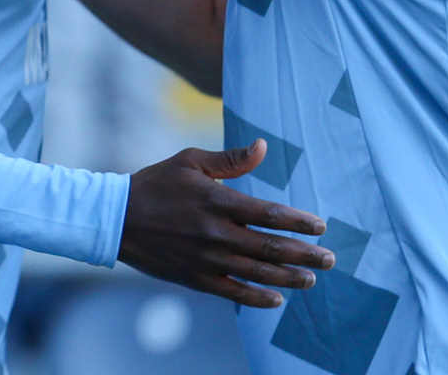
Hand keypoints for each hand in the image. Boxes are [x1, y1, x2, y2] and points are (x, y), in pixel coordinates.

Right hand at [119, 140, 334, 307]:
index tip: (321, 226)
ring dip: (289, 278)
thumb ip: (230, 159)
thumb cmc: (155, 184)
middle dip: (305, 254)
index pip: (269, 214)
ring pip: (258, 273)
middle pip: (271, 248)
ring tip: (311, 279)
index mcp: (217, 201)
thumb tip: (264, 147)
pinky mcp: (195, 278)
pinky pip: (233, 292)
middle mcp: (216, 233)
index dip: (299, 222)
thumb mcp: (189, 161)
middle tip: (330, 259)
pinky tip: (276, 299)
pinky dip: (257, 297)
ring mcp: (206, 259)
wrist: (117, 218)